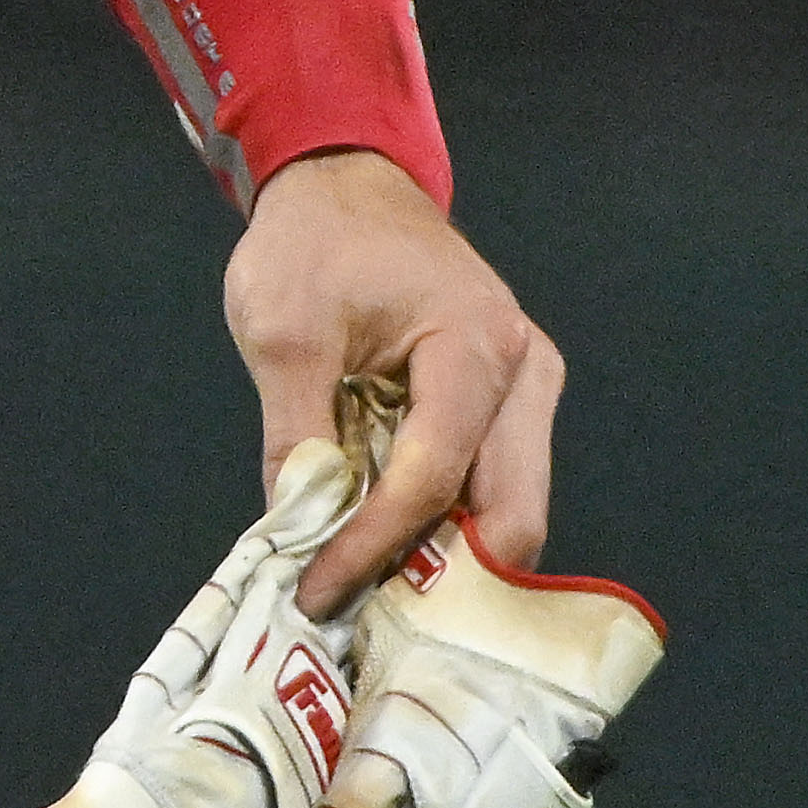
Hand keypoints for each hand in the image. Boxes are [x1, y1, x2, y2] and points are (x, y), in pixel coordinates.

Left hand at [220, 149, 558, 610]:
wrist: (345, 185)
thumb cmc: (314, 243)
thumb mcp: (280, 333)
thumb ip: (293, 437)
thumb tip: (295, 533)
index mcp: (475, 346)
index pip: (433, 479)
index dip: (375, 548)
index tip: (318, 592)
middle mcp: (524, 374)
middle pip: (510, 516)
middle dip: (444, 581)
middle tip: (368, 622)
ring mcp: (527, 392)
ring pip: (508, 510)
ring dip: (448, 560)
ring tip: (374, 600)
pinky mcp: (509, 405)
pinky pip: (490, 484)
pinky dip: (447, 526)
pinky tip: (392, 554)